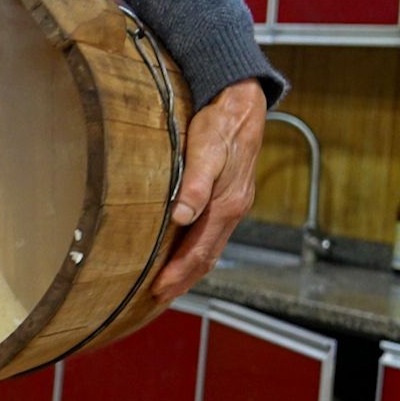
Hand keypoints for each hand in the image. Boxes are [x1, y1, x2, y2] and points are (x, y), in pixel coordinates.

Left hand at [153, 79, 266, 301]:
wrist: (242, 103)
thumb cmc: (220, 124)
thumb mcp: (205, 150)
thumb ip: (195, 184)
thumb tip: (181, 217)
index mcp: (226, 205)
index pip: (199, 252)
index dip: (177, 273)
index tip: (157, 290)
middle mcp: (233, 210)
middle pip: (206, 256)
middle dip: (183, 279)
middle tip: (158, 297)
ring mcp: (234, 205)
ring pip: (211, 247)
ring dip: (191, 269)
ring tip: (170, 284)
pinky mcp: (230, 196)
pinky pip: (213, 233)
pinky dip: (199, 250)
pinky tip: (185, 251)